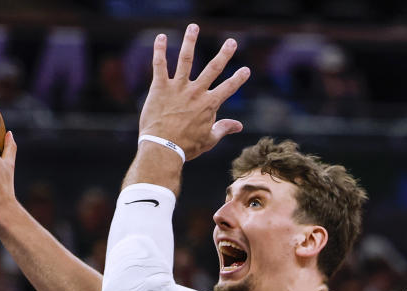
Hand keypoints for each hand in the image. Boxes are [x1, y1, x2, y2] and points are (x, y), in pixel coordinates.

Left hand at [139, 23, 249, 160]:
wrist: (162, 148)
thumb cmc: (186, 147)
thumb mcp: (209, 139)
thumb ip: (223, 128)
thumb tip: (239, 125)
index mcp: (209, 104)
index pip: (228, 88)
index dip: (238, 78)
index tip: (246, 70)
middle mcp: (196, 92)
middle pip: (213, 68)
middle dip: (224, 54)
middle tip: (231, 42)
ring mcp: (178, 87)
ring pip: (186, 59)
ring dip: (190, 41)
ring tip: (194, 27)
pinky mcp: (160, 87)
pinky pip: (160, 65)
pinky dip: (160, 50)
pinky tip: (161, 37)